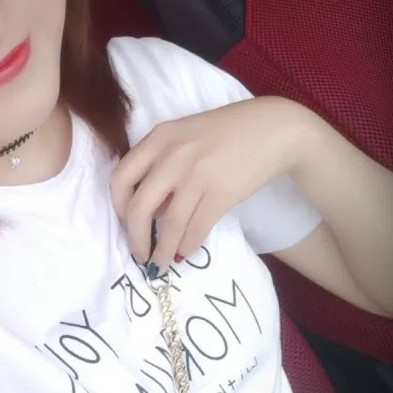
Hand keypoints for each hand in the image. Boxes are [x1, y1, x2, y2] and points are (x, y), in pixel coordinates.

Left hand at [111, 96, 311, 275]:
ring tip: (160, 264)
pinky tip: (185, 253)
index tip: (126, 222)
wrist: (274, 128)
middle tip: (140, 254)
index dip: (118, 206)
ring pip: (168, 224)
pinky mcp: (221, 193)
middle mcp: (172, 155)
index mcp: (158, 137)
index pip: (120, 177)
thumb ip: (163, 163)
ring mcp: (196, 174)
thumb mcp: (185, 136)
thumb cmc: (228, 132)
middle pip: (138, 207)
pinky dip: (186, 246)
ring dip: (162, 250)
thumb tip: (151, 210)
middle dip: (135, 238)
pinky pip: (195, 228)